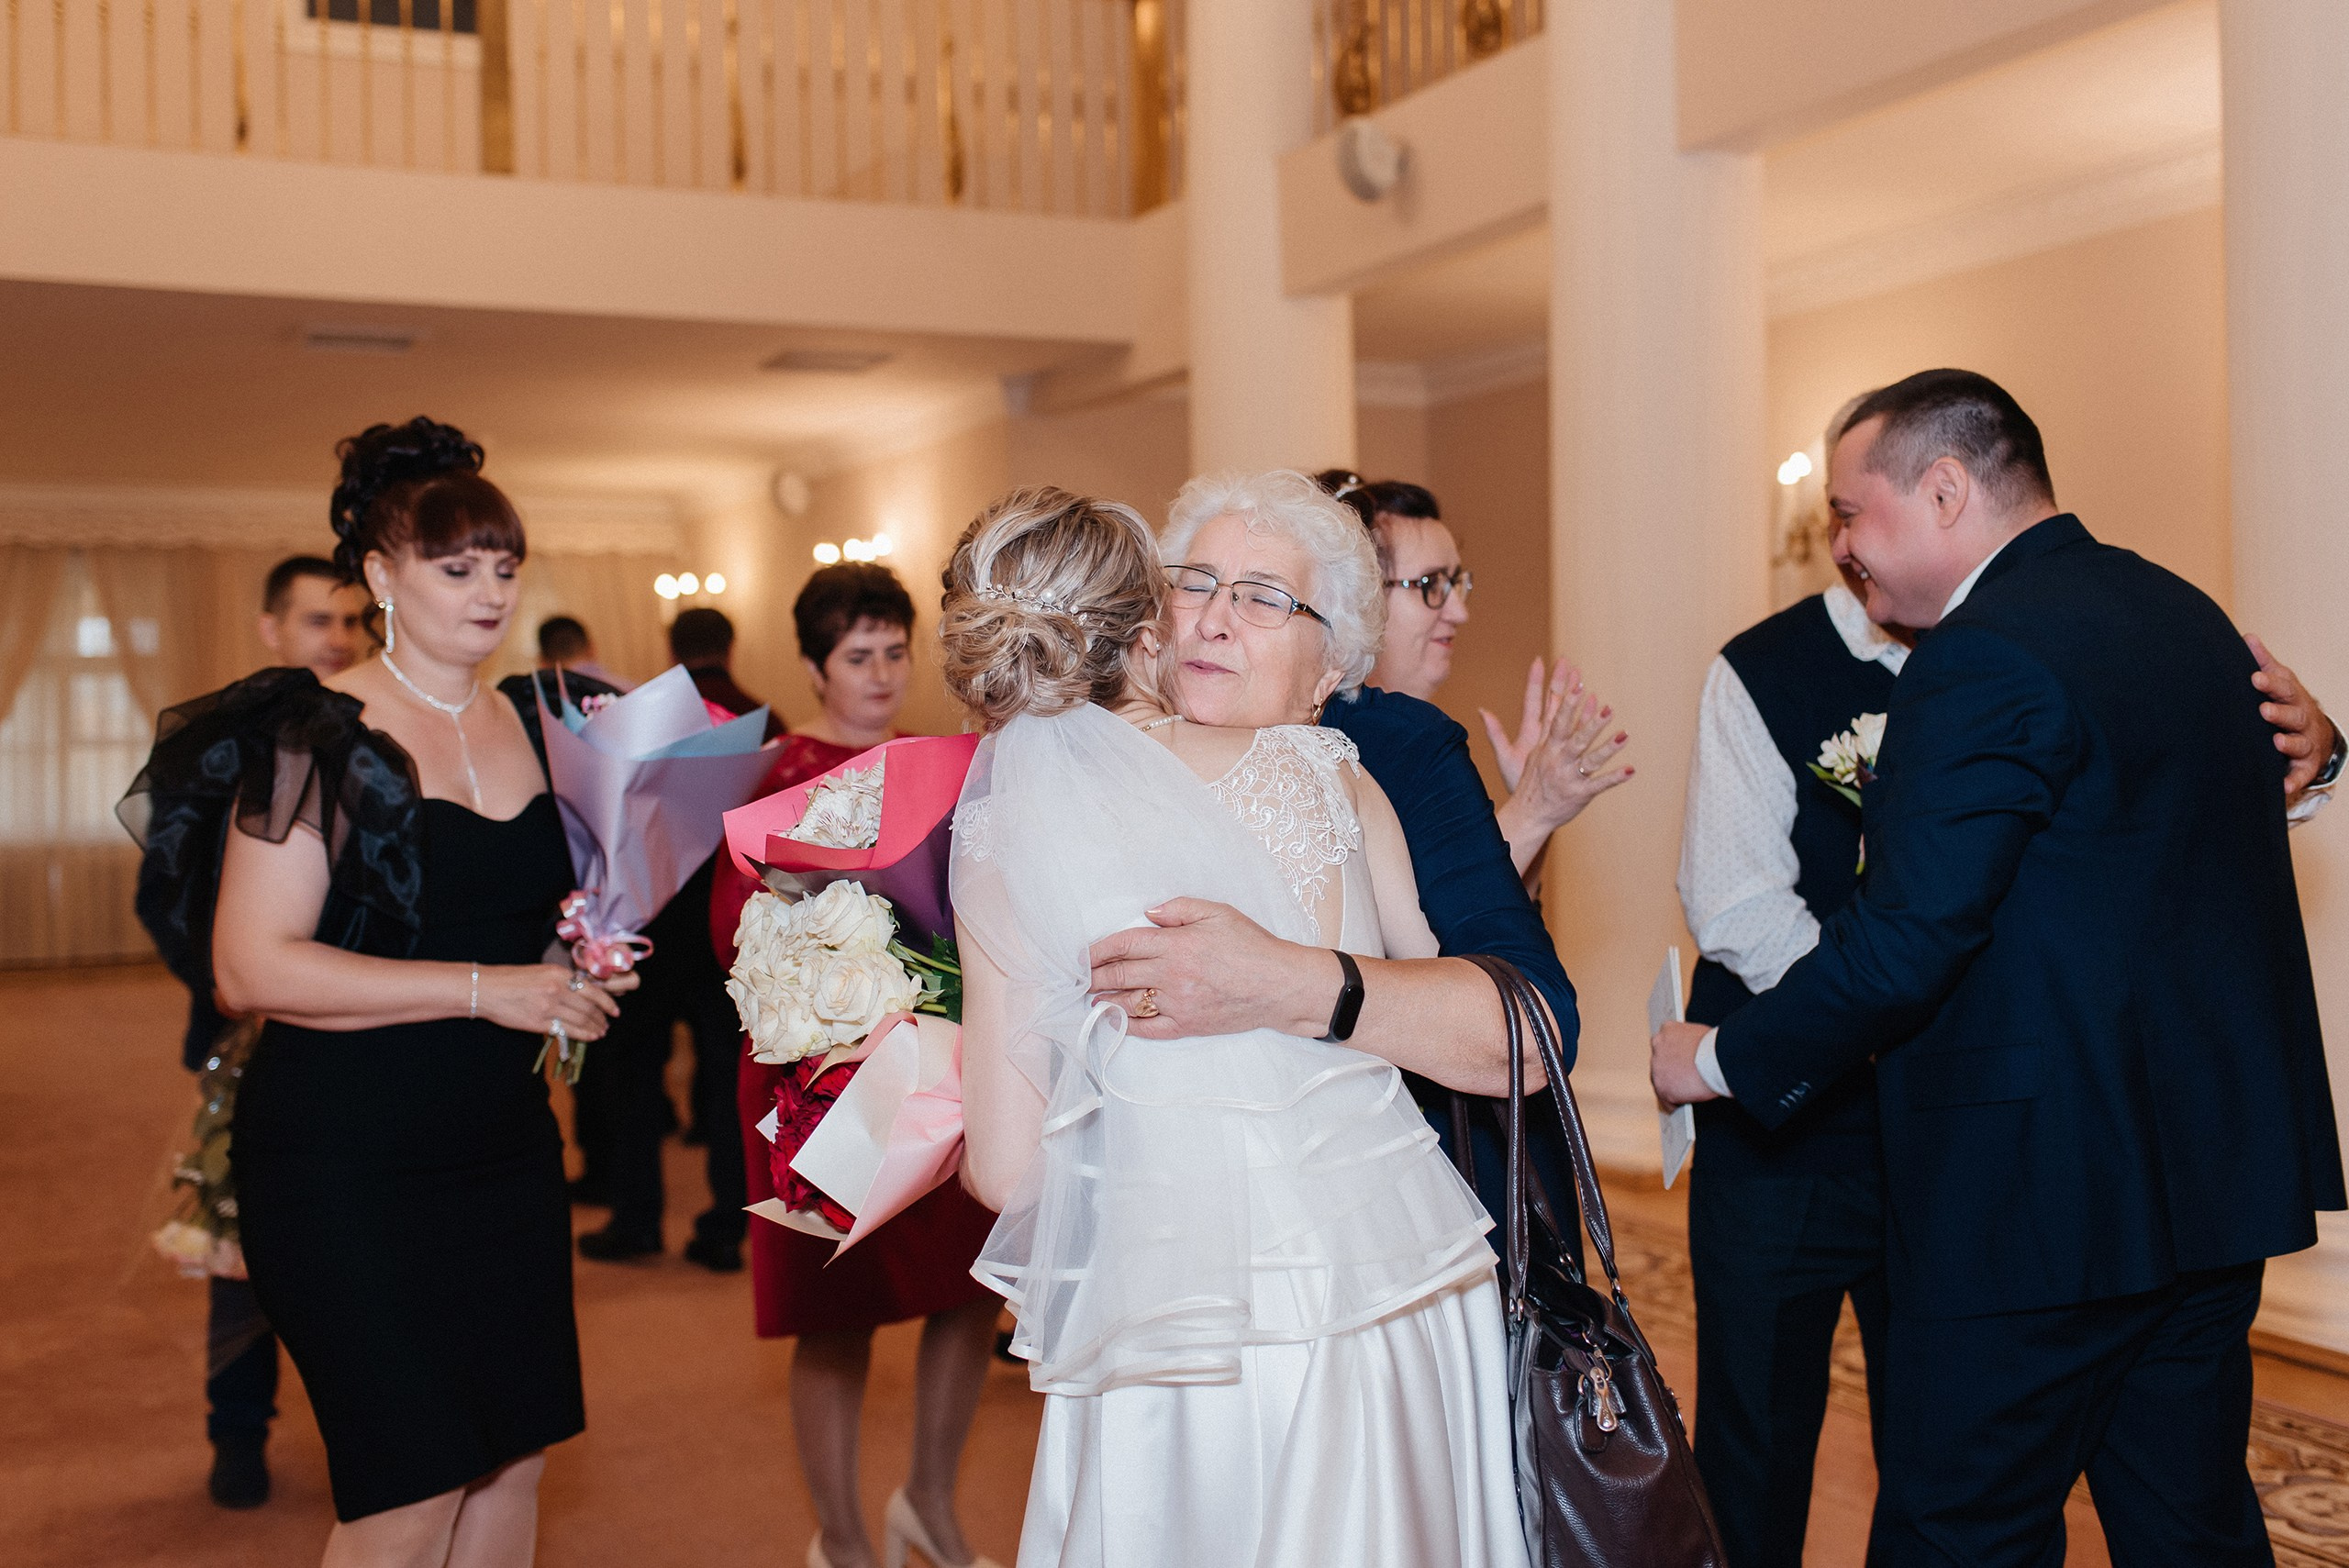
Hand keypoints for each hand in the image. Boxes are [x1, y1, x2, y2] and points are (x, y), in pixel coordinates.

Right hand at [476, 963, 623, 1041]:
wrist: (486, 989)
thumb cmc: (513, 978)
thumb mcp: (543, 971)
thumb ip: (564, 981)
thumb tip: (585, 992)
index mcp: (559, 974)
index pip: (593, 991)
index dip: (608, 1003)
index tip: (615, 1010)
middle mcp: (557, 990)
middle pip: (589, 1008)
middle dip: (602, 1018)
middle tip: (607, 1023)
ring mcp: (548, 1008)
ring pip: (581, 1020)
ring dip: (595, 1028)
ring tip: (601, 1031)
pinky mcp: (538, 1023)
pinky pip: (567, 1031)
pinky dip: (582, 1035)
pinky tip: (590, 1036)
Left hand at [1087, 898, 1339, 1040]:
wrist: (1280, 985)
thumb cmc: (1253, 945)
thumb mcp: (1217, 912)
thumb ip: (1179, 909)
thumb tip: (1148, 913)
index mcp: (1176, 944)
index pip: (1125, 945)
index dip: (1099, 950)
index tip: (1082, 954)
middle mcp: (1171, 975)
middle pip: (1120, 975)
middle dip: (1094, 975)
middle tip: (1078, 977)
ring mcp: (1178, 1003)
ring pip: (1129, 1003)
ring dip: (1105, 1001)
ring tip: (1091, 997)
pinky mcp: (1188, 1026)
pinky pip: (1149, 1029)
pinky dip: (1128, 1025)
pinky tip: (1115, 1021)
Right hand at [1481, 657, 1632, 834]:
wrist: (1527, 815)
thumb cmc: (1526, 782)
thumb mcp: (1514, 755)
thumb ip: (1511, 730)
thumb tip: (1482, 710)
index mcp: (1544, 747)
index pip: (1555, 718)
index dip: (1566, 699)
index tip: (1576, 681)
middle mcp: (1557, 760)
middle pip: (1575, 737)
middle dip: (1590, 722)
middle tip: (1607, 707)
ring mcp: (1569, 777)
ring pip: (1590, 760)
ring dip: (1607, 748)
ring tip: (1625, 736)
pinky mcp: (1580, 793)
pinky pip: (1600, 784)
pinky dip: (1615, 778)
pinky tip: (1631, 770)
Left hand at [1649, 1020, 1719, 1106]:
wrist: (1720, 1060)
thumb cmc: (1718, 1047)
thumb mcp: (1701, 1034)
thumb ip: (1690, 1042)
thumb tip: (1694, 1053)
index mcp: (1668, 1030)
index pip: (1665, 1044)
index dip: (1674, 1055)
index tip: (1681, 1062)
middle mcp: (1658, 1046)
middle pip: (1660, 1062)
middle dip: (1671, 1070)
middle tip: (1686, 1078)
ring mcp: (1657, 1068)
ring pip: (1661, 1081)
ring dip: (1672, 1087)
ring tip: (1685, 1094)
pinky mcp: (1662, 1088)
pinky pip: (1666, 1101)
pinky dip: (1674, 1104)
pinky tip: (1682, 1105)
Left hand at [2247, 634, 2338, 804]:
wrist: (2316, 732)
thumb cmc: (2288, 702)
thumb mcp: (2281, 681)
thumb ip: (2264, 663)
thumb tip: (2248, 637)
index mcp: (2293, 697)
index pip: (2283, 688)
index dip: (2270, 683)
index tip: (2254, 678)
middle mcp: (2302, 719)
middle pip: (2294, 715)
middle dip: (2280, 713)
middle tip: (2263, 710)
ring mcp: (2305, 743)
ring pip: (2299, 743)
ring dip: (2288, 744)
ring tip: (2276, 742)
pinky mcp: (2304, 766)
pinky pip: (2300, 775)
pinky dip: (2292, 781)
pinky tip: (2282, 787)